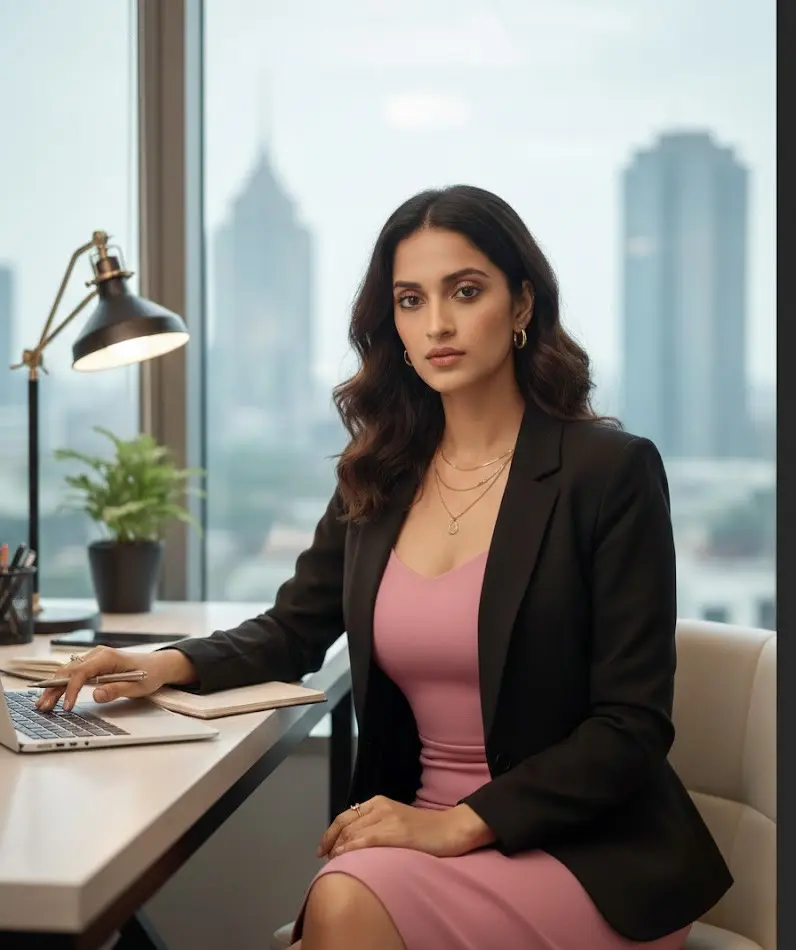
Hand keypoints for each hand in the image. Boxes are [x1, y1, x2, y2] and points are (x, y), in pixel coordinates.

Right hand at [35, 647, 195, 712]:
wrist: (157, 666)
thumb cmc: (149, 675)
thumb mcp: (136, 686)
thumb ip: (116, 690)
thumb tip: (96, 695)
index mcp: (107, 657)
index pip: (81, 673)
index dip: (71, 690)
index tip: (67, 707)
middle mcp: (97, 654)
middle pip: (69, 671)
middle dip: (54, 689)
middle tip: (42, 706)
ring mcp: (94, 658)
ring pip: (68, 672)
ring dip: (55, 687)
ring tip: (42, 704)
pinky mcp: (93, 664)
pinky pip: (74, 673)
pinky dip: (62, 684)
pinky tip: (53, 695)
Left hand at [318, 797, 494, 859]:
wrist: (450, 830)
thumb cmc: (425, 831)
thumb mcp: (396, 821)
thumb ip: (376, 826)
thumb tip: (352, 843)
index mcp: (379, 802)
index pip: (345, 817)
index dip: (329, 834)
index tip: (322, 850)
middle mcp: (380, 807)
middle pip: (345, 825)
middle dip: (331, 844)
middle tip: (325, 860)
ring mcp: (388, 818)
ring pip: (353, 833)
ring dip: (339, 849)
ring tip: (333, 864)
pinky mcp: (396, 832)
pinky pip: (367, 840)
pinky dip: (351, 849)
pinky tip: (344, 858)